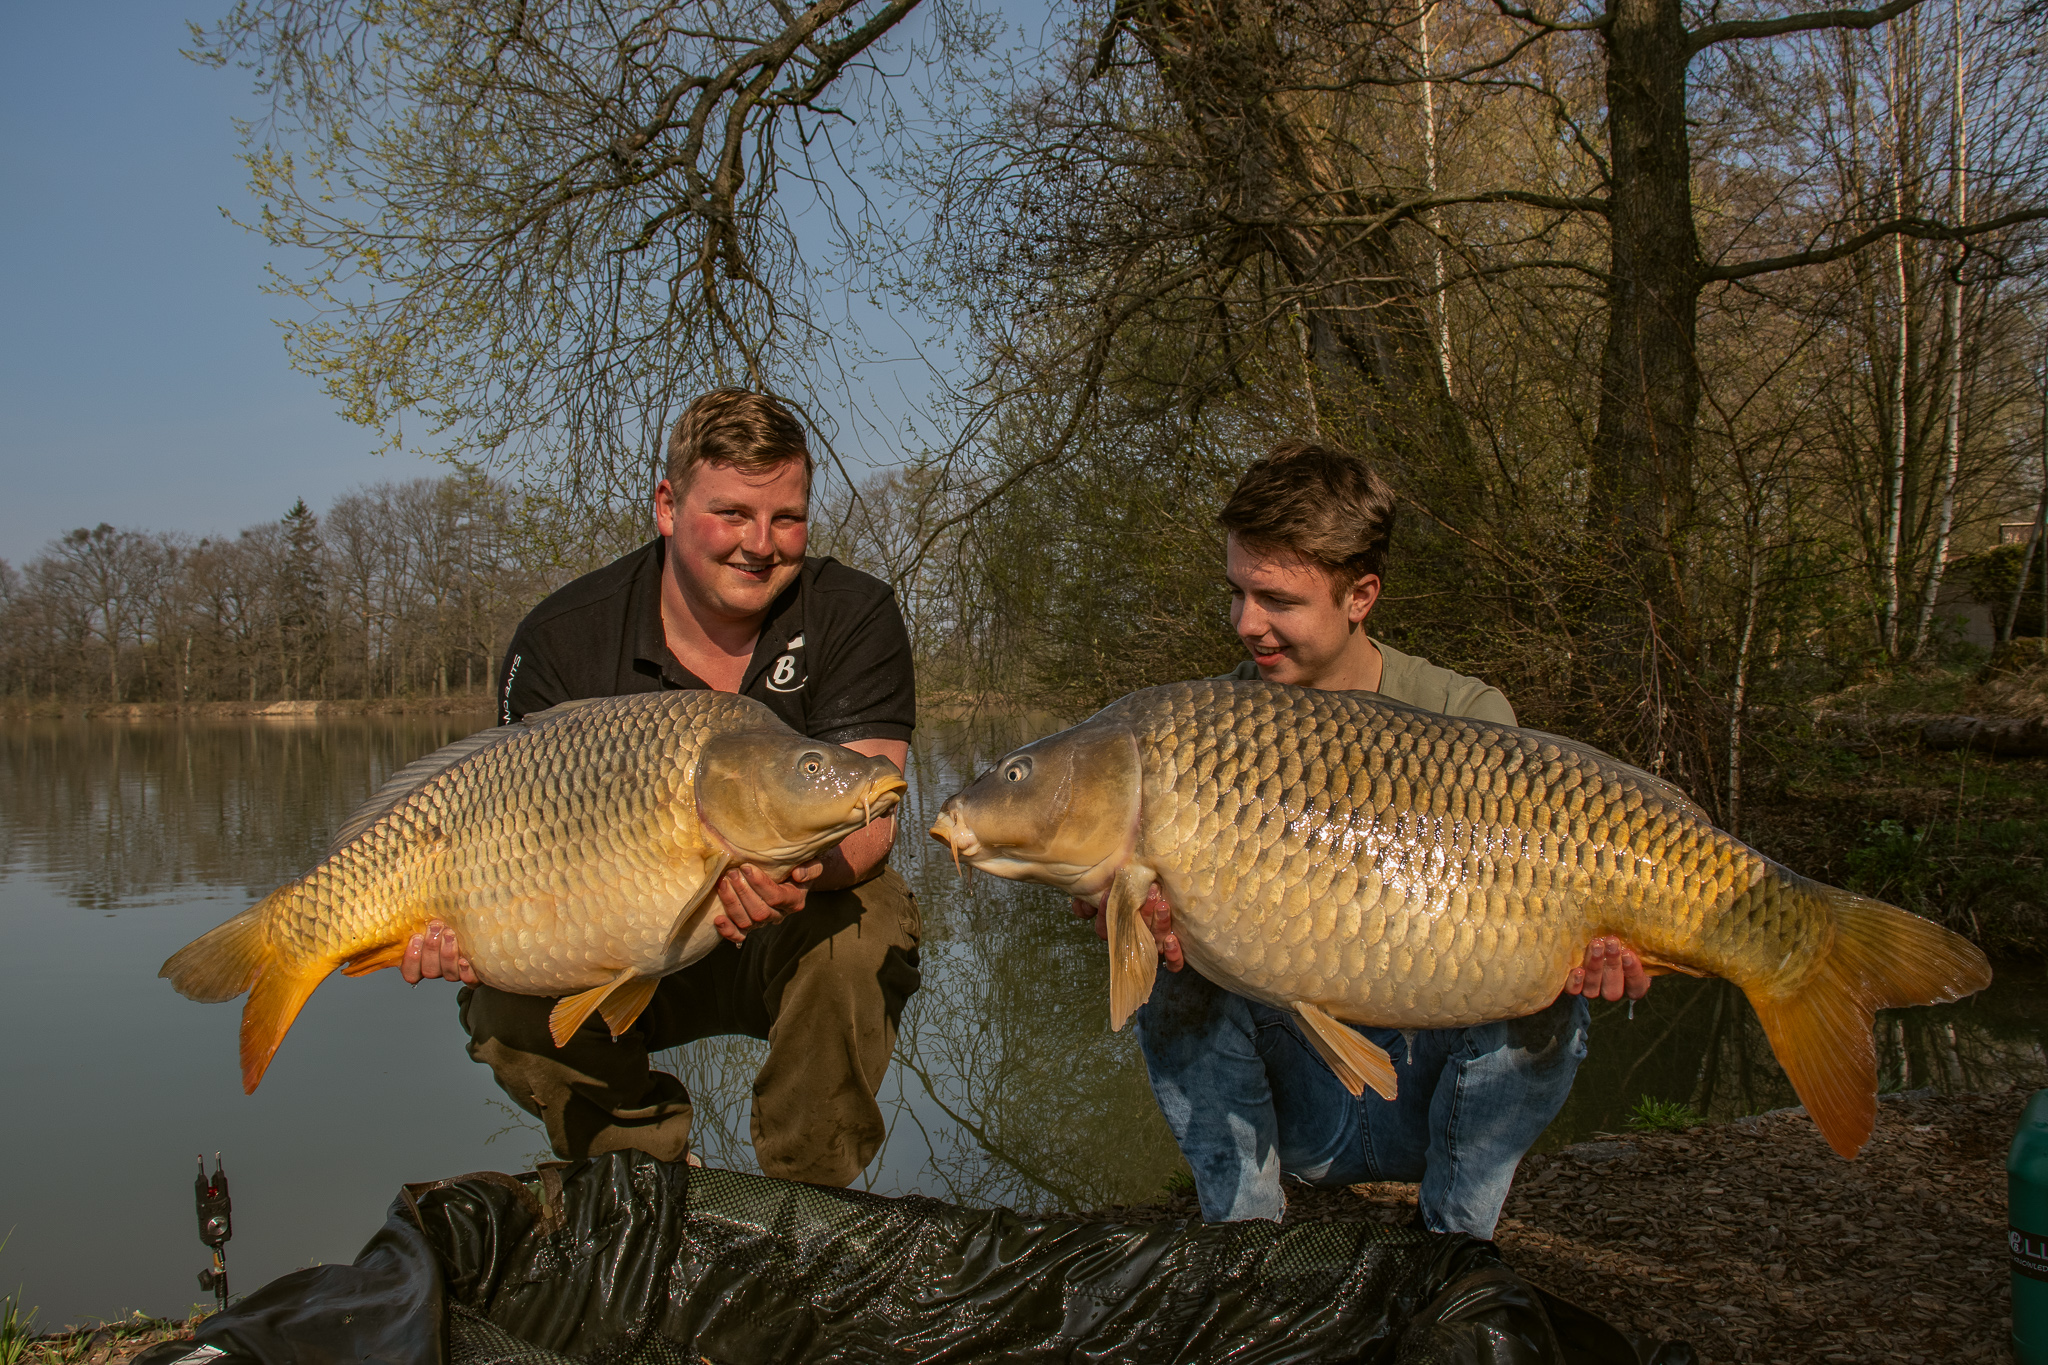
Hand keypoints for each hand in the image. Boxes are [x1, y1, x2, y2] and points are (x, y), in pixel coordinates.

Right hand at [400, 920, 477, 984]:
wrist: (484, 923)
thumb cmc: (453, 916)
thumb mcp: (435, 915)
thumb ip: (420, 916)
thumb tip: (396, 894)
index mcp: (423, 961)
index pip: (410, 972)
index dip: (411, 959)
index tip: (416, 937)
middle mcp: (440, 969)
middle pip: (429, 970)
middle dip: (431, 948)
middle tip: (435, 927)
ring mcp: (457, 973)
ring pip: (448, 973)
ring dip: (447, 954)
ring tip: (449, 933)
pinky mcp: (477, 973)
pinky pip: (469, 980)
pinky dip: (465, 971)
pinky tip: (465, 960)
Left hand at [712, 861, 820, 943]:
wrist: (791, 875)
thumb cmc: (798, 866)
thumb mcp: (812, 864)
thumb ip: (810, 869)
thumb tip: (797, 876)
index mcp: (794, 901)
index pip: (776, 897)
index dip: (760, 884)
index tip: (747, 867)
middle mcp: (779, 915)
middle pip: (760, 912)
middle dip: (743, 892)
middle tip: (732, 872)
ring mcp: (763, 922)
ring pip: (747, 922)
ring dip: (732, 903)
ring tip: (722, 883)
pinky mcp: (749, 926)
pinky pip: (739, 935)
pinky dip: (727, 930)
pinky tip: (718, 919)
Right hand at [1069, 884, 1184, 970]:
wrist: (1159, 886)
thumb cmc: (1133, 889)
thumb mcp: (1110, 886)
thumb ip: (1091, 896)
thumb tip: (1081, 909)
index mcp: (1119, 926)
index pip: (1105, 928)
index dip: (1104, 913)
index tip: (1108, 893)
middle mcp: (1136, 938)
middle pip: (1133, 933)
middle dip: (1139, 913)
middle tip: (1149, 892)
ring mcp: (1155, 945)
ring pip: (1155, 943)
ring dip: (1158, 925)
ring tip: (1162, 906)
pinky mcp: (1174, 951)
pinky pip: (1173, 962)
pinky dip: (1172, 954)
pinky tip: (1172, 939)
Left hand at [1563, 936, 1651, 1001]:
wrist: (1594, 942)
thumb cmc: (1620, 939)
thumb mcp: (1634, 940)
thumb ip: (1640, 939)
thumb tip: (1661, 918)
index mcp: (1633, 984)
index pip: (1637, 985)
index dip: (1633, 971)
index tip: (1629, 953)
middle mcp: (1612, 990)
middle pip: (1614, 988)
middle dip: (1613, 964)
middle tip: (1611, 942)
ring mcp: (1592, 990)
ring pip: (1593, 988)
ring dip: (1595, 967)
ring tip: (1596, 945)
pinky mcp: (1574, 987)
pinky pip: (1574, 991)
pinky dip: (1575, 983)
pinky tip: (1577, 970)